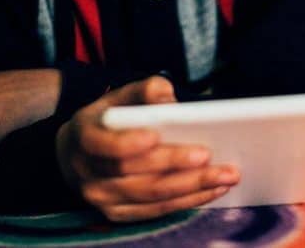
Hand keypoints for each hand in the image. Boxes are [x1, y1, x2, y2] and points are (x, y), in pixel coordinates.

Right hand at [56, 76, 238, 221]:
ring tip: (225, 175)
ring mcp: (104, 199)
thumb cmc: (108, 120)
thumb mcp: (119, 97)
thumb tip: (168, 97)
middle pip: (136, 174)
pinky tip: (213, 189)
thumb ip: (144, 90)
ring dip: (192, 187)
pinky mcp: (120, 214)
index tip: (155, 135)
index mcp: (85, 138)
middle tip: (209, 155)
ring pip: (152, 196)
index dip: (129, 142)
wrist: (79, 153)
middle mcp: (89, 174)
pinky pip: (158, 210)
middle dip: (175, 164)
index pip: (107, 146)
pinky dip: (189, 201)